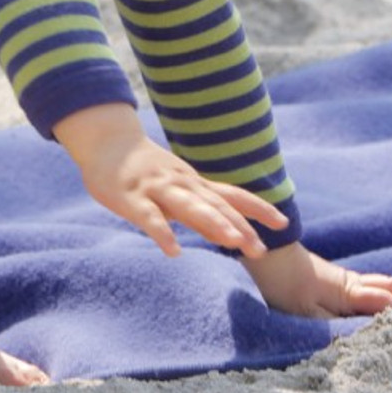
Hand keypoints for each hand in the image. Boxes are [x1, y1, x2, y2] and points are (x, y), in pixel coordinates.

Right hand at [52, 102, 287, 258]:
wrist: (108, 141)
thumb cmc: (144, 170)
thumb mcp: (179, 187)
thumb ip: (202, 209)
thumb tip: (231, 234)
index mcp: (194, 183)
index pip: (232, 195)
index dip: (258, 209)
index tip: (283, 224)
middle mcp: (182, 184)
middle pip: (215, 206)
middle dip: (239, 227)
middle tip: (260, 250)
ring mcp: (157, 189)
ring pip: (188, 206)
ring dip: (211, 223)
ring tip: (232, 242)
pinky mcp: (132, 198)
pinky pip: (149, 218)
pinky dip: (162, 233)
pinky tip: (173, 251)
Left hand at [247, 238, 391, 317]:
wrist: (265, 257)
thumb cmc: (282, 287)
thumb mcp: (309, 313)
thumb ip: (338, 325)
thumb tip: (363, 335)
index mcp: (349, 291)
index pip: (385, 302)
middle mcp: (352, 284)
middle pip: (390, 287)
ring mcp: (344, 282)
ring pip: (381, 285)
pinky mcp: (334, 283)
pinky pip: (368, 288)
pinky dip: (385, 293)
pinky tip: (386, 302)